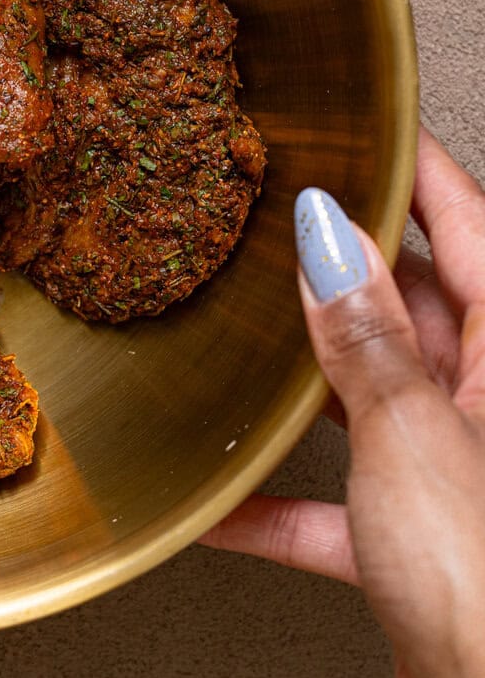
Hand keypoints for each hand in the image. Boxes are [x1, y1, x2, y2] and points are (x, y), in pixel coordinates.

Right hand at [203, 128, 484, 677]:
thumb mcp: (409, 436)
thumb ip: (361, 338)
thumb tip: (325, 237)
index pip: (469, 230)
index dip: (415, 177)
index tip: (362, 130)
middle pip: (416, 310)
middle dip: (343, 272)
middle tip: (271, 227)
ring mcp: (457, 477)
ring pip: (373, 402)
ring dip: (304, 384)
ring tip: (236, 342)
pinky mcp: (421, 546)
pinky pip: (337, 507)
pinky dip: (280, 506)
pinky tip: (217, 505)